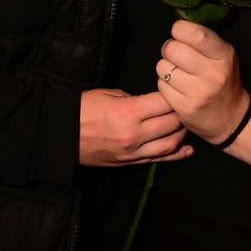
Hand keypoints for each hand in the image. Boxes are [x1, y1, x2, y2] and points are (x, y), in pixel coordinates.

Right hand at [78, 88, 192, 165]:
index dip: (175, 95)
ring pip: (171, 144)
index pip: (165, 103)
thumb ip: (137, 99)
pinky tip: (187, 150)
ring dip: (182, 133)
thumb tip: (157, 103)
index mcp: (129, 112)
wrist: (63, 135)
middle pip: (172, 123)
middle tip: (186, 103)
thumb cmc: (84, 108)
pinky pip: (159, 160)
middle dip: (182, 112)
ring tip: (184, 123)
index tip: (179, 88)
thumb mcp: (110, 94)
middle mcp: (135, 135)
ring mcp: (134, 152)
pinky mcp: (131, 163)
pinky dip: (176, 154)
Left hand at [157, 19, 246, 144]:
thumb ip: (204, 39)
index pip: (195, 34)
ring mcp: (197, 93)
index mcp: (224, 55)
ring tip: (178, 73)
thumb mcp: (224, 55)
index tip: (179, 33)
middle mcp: (212, 74)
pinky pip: (160, 85)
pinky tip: (177, 88)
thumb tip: (177, 25)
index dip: (180, 29)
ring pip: (162, 66)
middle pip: (172, 49)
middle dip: (170, 49)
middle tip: (177, 55)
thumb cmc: (224, 79)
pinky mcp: (184, 108)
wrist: (232, 118)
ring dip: (166, 67)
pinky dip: (165, 84)